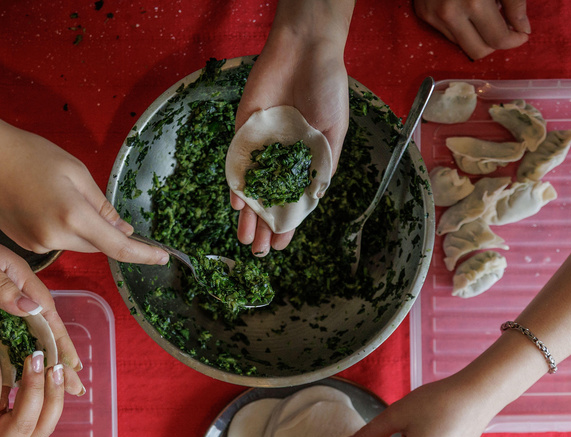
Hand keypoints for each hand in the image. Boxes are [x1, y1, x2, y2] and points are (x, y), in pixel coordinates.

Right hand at [0, 121, 168, 265]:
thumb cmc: (28, 153)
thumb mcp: (75, 172)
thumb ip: (102, 206)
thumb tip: (123, 230)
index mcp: (73, 216)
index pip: (118, 246)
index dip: (144, 254)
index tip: (163, 257)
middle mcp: (55, 237)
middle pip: (97, 246)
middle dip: (107, 232)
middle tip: (96, 203)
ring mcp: (37, 244)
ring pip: (77, 244)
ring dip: (82, 229)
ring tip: (59, 194)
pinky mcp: (25, 244)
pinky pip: (57, 242)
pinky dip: (62, 229)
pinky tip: (45, 203)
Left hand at [0, 224, 85, 394]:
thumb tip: (33, 308)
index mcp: (16, 275)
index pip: (45, 310)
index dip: (59, 337)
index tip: (72, 363)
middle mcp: (12, 294)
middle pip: (41, 329)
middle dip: (58, 358)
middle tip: (75, 386)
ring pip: (24, 340)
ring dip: (39, 364)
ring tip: (58, 392)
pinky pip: (2, 345)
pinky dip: (14, 361)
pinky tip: (24, 381)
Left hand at [232, 3, 351, 255]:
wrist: (305, 50)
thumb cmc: (328, 88)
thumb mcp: (334, 132)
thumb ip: (322, 166)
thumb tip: (313, 200)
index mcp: (305, 161)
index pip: (293, 201)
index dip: (287, 224)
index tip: (282, 246)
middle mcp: (282, 158)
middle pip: (269, 200)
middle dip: (263, 226)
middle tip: (257, 252)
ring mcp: (262, 147)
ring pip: (251, 188)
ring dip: (248, 214)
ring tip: (245, 239)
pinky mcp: (244, 131)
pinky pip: (238, 163)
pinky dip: (237, 183)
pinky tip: (237, 203)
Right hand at [413, 0, 529, 60]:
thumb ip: (514, 3)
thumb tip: (522, 29)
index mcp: (474, 2)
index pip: (498, 39)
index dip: (514, 40)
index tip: (521, 34)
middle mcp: (450, 13)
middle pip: (478, 51)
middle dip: (495, 43)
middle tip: (505, 28)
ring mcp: (433, 15)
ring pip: (462, 45)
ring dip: (477, 35)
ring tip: (484, 13)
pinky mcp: (423, 14)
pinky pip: (448, 33)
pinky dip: (462, 27)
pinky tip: (467, 10)